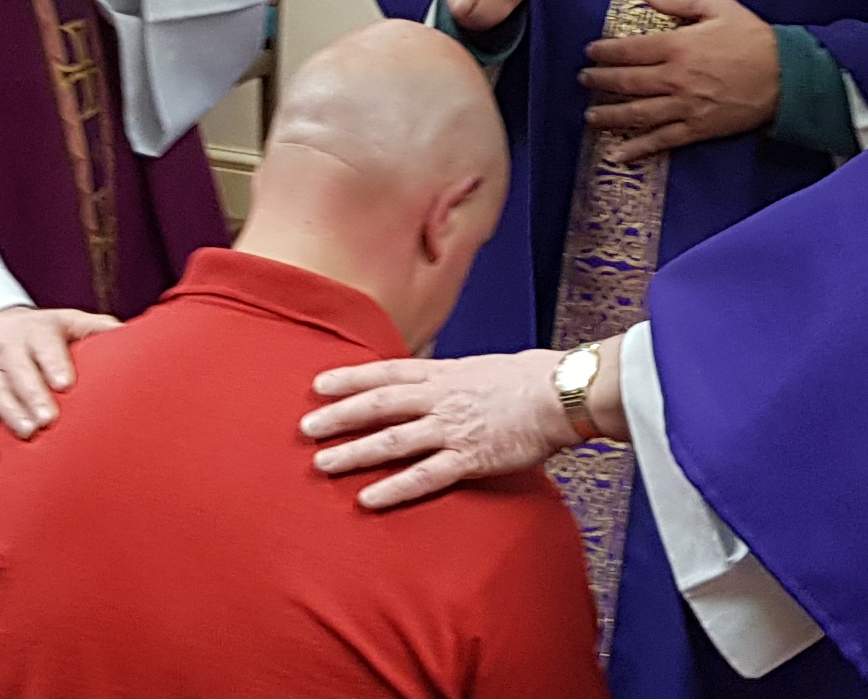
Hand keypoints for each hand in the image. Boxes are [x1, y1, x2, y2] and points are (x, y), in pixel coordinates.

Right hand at [0, 305, 118, 467]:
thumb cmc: (39, 331)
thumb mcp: (66, 321)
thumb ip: (98, 328)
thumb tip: (135, 337)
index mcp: (37, 331)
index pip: (44, 346)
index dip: (53, 363)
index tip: (65, 383)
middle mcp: (8, 349)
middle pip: (18, 371)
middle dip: (32, 394)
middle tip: (48, 418)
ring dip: (10, 414)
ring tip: (28, 433)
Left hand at [303, 349, 574, 509]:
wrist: (561, 394)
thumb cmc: (529, 378)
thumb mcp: (481, 367)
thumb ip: (450, 376)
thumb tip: (428, 377)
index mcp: (445, 373)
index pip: (388, 371)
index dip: (351, 377)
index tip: (318, 384)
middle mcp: (442, 398)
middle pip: (381, 405)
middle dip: (340, 416)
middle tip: (306, 427)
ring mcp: (453, 428)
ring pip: (394, 441)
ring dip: (356, 453)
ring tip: (323, 464)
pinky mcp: (469, 458)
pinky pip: (425, 476)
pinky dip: (394, 488)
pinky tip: (367, 500)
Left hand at [580, 0, 779, 162]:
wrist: (786, 76)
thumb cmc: (752, 37)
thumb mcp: (718, 6)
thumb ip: (678, 1)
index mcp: (679, 46)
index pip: (631, 50)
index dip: (606, 51)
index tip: (590, 51)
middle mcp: (676, 78)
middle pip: (628, 82)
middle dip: (600, 82)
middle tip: (583, 80)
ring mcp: (685, 107)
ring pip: (638, 114)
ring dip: (611, 116)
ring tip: (591, 117)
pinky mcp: (697, 129)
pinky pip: (662, 141)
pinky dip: (639, 149)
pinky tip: (619, 154)